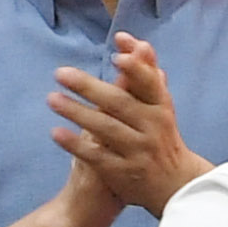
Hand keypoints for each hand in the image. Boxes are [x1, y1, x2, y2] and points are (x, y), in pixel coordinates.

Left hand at [53, 35, 212, 220]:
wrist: (176, 184)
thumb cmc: (161, 135)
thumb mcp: (159, 105)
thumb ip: (145, 73)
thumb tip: (133, 42)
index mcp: (161, 107)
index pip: (150, 84)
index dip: (136, 70)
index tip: (117, 55)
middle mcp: (152, 128)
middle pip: (120, 104)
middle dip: (90, 87)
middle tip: (61, 73)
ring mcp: (138, 151)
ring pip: (106, 129)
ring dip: (77, 112)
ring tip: (52, 99)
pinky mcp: (123, 173)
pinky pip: (96, 157)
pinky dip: (75, 145)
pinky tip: (56, 133)